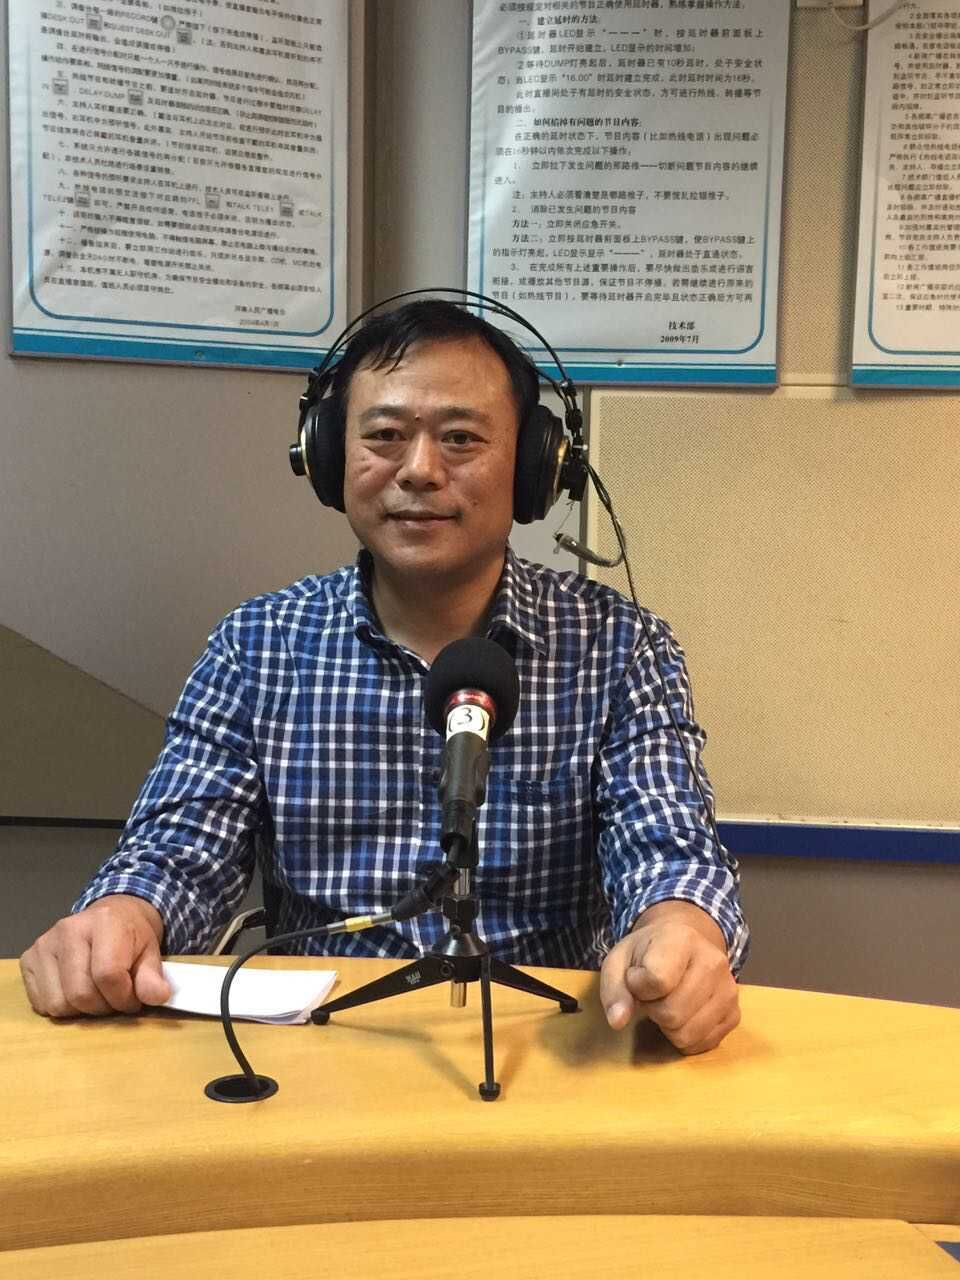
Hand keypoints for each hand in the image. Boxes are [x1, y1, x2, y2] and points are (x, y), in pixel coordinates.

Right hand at [20, 895, 170, 1017]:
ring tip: (98, 994)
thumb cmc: (131, 935)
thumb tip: (156, 997)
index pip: (108, 975)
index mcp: (103, 922)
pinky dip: (62, 1007)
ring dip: (82, 1010)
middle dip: (104, 1007)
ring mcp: (44, 944)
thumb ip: (152, 976)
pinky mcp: (28, 959)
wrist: (112, 915)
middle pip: (80, 994)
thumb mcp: (151, 952)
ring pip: (58, 1004)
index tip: (134, 999)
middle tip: (116, 999)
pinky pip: (41, 1003)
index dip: (123, 997)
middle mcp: (67, 930)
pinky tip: (76, 990)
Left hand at [600, 901, 739, 1053]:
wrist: (684, 944)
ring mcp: (729, 989)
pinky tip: (683, 1014)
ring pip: (687, 1034)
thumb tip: (618, 1021)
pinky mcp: (735, 1014)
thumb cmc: (647, 954)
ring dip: (668, 1026)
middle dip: (653, 1010)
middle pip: (672, 1014)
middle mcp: (713, 962)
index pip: (658, 980)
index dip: (638, 987)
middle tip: (653, 994)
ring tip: (668, 1002)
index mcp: (681, 939)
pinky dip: (685, 1037)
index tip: (637, 976)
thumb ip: (614, 989)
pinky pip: (702, 1044)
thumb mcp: (618, 961)